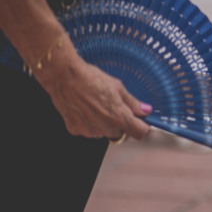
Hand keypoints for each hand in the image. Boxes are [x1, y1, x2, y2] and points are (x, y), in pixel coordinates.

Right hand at [35, 41, 151, 140]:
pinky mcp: (75, 130)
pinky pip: (89, 130)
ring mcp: (89, 131)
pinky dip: (90, 123)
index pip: (140, 133)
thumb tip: (145, 110)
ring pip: (104, 132)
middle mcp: (105, 128)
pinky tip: (86, 108)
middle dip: (122, 124)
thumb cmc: (91, 79)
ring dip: (105, 124)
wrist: (65, 77)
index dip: (143, 127)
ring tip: (98, 105)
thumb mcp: (118, 87)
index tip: (142, 121)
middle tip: (116, 107)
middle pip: (121, 133)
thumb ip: (133, 103)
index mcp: (119, 118)